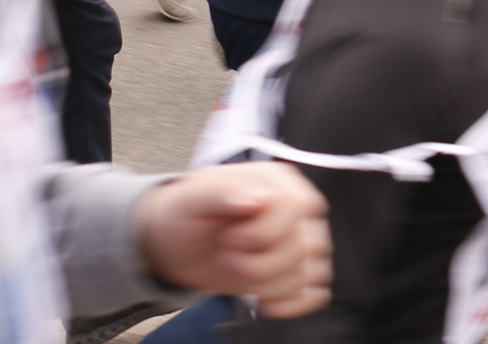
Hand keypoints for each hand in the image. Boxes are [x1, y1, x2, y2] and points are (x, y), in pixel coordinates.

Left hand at [135, 164, 330, 317]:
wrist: (175, 242)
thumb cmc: (187, 211)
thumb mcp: (195, 195)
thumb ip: (225, 191)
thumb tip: (259, 198)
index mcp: (279, 183)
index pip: (297, 208)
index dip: (264, 232)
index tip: (230, 238)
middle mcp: (296, 212)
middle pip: (306, 246)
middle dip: (260, 264)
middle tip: (227, 257)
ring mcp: (297, 243)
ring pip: (310, 273)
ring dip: (269, 285)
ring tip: (239, 273)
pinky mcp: (292, 273)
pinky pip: (312, 294)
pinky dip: (288, 303)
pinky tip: (262, 300)